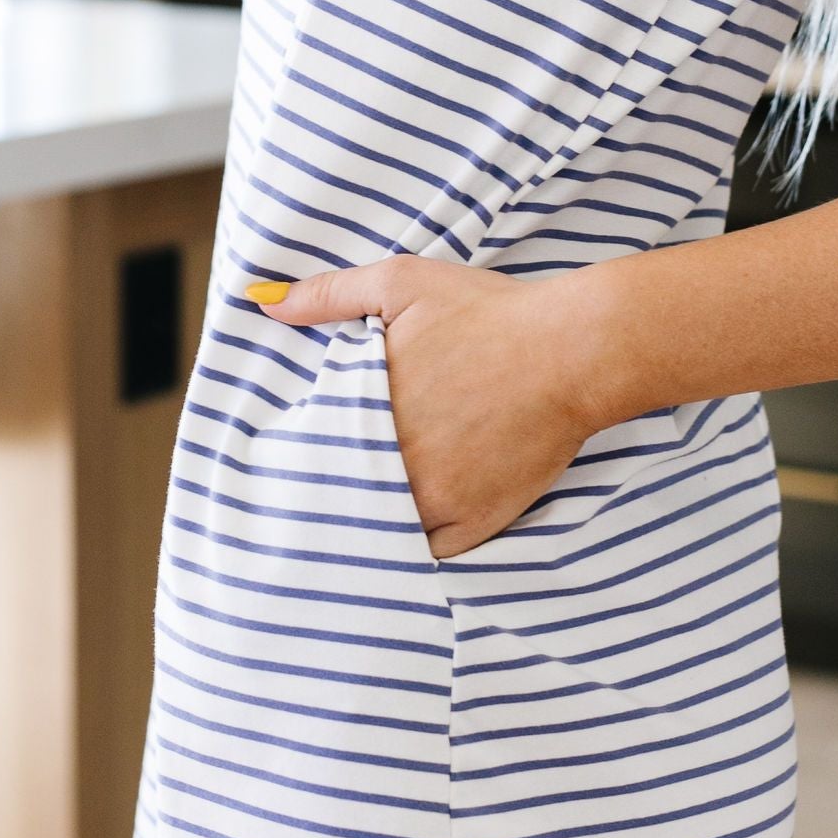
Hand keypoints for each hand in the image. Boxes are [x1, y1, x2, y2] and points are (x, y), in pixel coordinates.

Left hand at [250, 256, 598, 560]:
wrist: (574, 349)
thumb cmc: (489, 313)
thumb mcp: (400, 284)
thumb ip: (328, 295)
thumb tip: (264, 304)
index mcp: (365, 413)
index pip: (310, 452)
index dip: (302, 456)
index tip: (300, 455)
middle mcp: (395, 465)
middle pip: (342, 494)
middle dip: (329, 494)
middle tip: (322, 495)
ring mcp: (435, 501)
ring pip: (379, 529)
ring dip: (366, 523)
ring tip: (356, 519)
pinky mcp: (475, 523)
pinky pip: (427, 553)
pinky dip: (414, 544)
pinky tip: (407, 529)